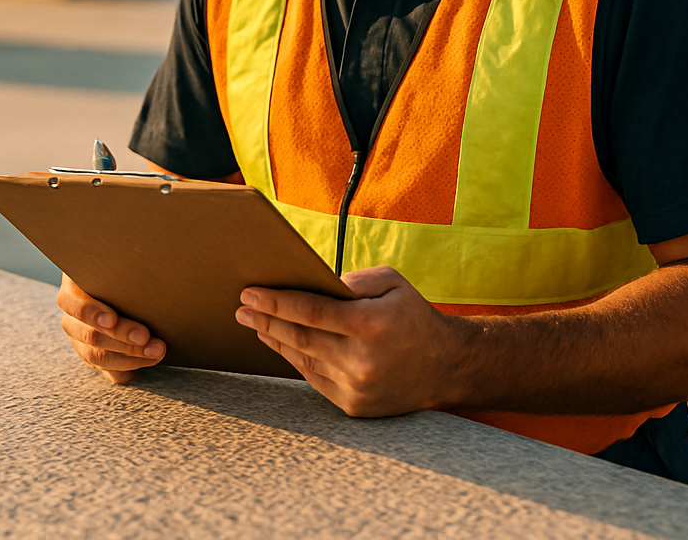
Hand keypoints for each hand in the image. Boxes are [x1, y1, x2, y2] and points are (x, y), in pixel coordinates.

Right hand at [57, 274, 165, 383]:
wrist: (123, 286)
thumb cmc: (121, 270)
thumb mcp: (116, 263)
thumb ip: (123, 265)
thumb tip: (149, 255)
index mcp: (72, 290)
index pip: (73, 304)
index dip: (92, 313)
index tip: (112, 319)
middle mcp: (72, 319)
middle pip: (90, 335)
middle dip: (121, 337)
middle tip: (147, 337)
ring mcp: (81, 342)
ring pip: (98, 357)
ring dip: (130, 357)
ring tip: (157, 351)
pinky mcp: (96, 358)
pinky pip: (107, 372)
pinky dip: (127, 371)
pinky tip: (145, 366)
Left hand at [236, 265, 457, 416]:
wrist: (447, 367)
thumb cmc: (414, 317)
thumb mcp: (392, 283)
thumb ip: (352, 280)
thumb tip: (312, 285)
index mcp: (370, 325)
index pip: (310, 312)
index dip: (275, 303)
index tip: (249, 294)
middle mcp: (361, 360)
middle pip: (299, 338)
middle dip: (265, 321)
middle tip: (241, 308)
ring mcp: (356, 387)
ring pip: (302, 360)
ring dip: (275, 340)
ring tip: (255, 323)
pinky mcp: (354, 406)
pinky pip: (314, 378)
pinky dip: (295, 360)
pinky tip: (282, 344)